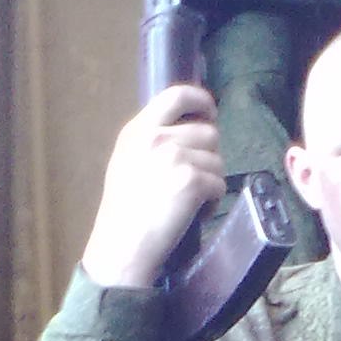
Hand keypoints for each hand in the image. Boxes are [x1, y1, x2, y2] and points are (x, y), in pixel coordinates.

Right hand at [81, 85, 226, 288]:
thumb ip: (151, 140)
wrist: (122, 246)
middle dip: (209, 156)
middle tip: (196, 178)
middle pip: (208, 132)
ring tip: (190, 201)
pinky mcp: (192, 181)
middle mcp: (157, 137)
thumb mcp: (126, 162)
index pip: (177, 95)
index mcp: (139, 129)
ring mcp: (175, 157)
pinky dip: (212, 202)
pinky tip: (195, 213)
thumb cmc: (123, 213)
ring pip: (217, 160)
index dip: (201, 101)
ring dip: (210, 181)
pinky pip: (218, 184)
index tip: (210, 114)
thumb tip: (184, 131)